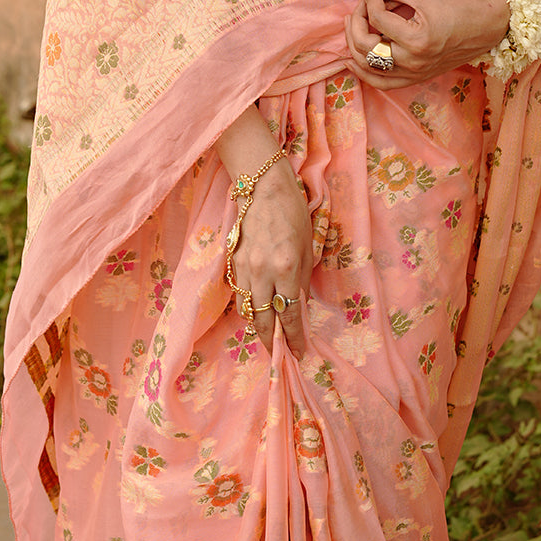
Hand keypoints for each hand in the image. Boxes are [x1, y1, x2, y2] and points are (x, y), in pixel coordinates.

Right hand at [230, 161, 311, 357]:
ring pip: (247, 310)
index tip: (299, 353)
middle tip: (280, 353)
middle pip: (263, 320)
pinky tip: (257, 310)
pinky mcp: (232, 262)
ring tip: (269, 337)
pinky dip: (249, 306)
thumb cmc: (293, 213)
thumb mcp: (307, 247)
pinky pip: (240, 293)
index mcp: (286, 267)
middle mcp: (263, 271)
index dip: (294, 338)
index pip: (290, 315)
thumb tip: (298, 307)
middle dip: (272, 341)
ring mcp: (244, 267)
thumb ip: (302, 281)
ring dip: (258, 326)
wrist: (263, 186)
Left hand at [344, 0, 509, 88]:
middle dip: (356, 22)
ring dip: (353, 45)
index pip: (377, 19)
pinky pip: (381, 82)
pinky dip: (364, 72)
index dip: (367, 0)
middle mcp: (413, 62)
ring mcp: (413, 74)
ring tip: (352, 25)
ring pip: (368, 67)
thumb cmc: (455, 7)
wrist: (482, 29)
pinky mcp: (415, 78)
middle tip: (359, 6)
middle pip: (365, 46)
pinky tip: (353, 59)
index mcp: (416, 39)